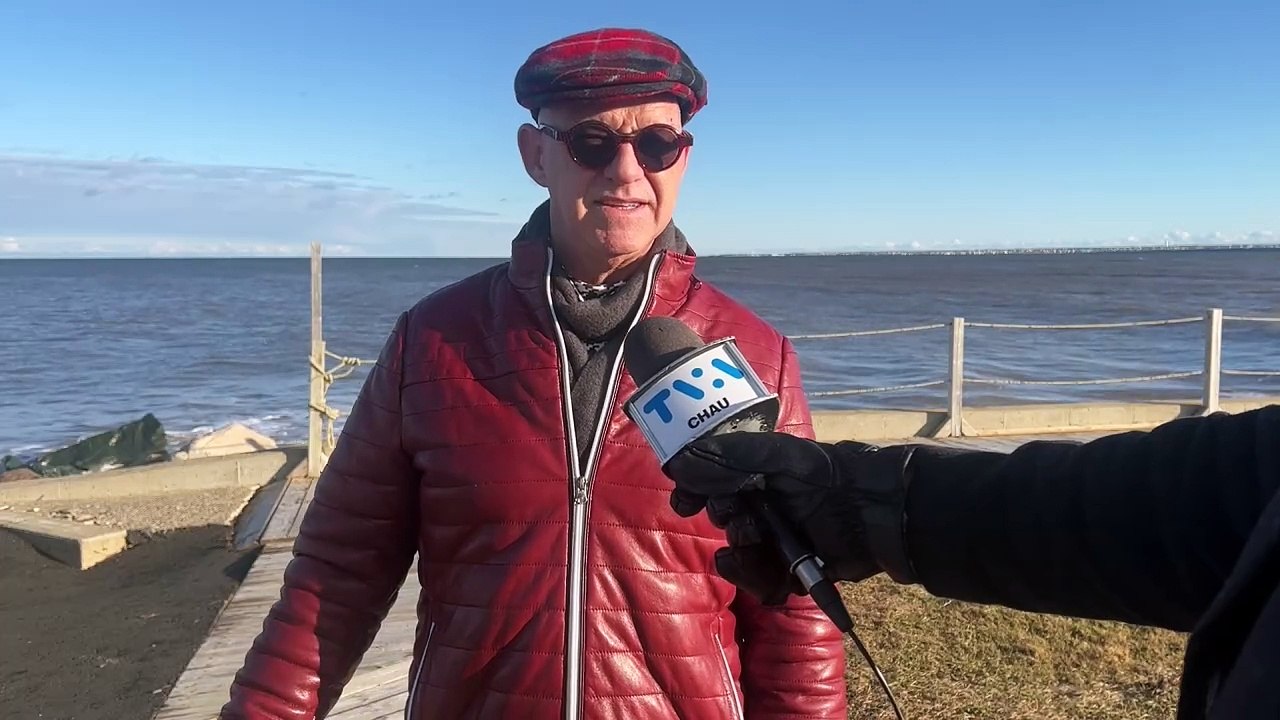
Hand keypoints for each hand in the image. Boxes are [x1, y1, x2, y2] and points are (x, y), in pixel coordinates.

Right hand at [665, 432, 884, 603]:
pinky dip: (762, 581)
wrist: (871, 513)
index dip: (695, 496)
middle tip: (740, 518)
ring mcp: (779, 544)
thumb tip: (677, 463)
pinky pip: (764, 584)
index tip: (684, 503)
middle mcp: (766, 510)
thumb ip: (727, 457)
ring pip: (739, 560)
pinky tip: (772, 575)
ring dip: (740, 558)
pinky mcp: (793, 572)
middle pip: (725, 525)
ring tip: (753, 545)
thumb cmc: (825, 475)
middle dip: (726, 522)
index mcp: (759, 478)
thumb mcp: (776, 456)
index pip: (713, 488)